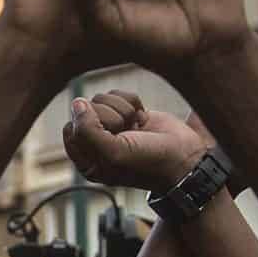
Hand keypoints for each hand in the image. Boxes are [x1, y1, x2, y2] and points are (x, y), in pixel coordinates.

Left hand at [62, 90, 211, 194]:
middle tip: (127, 133)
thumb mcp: (114, 153)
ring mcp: (112, 126)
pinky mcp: (128, 113)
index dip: (90, 127)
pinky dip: (133, 103)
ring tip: (136, 127)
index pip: (71, 129)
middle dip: (110, 117)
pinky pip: (119, 94)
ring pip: (102, 99)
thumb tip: (76, 102)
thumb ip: (88, 130)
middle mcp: (96, 142)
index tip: (112, 137)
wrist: (185, 157)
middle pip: (86, 110)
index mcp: (87, 160)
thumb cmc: (149, 162)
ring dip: (123, 110)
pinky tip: (142, 119)